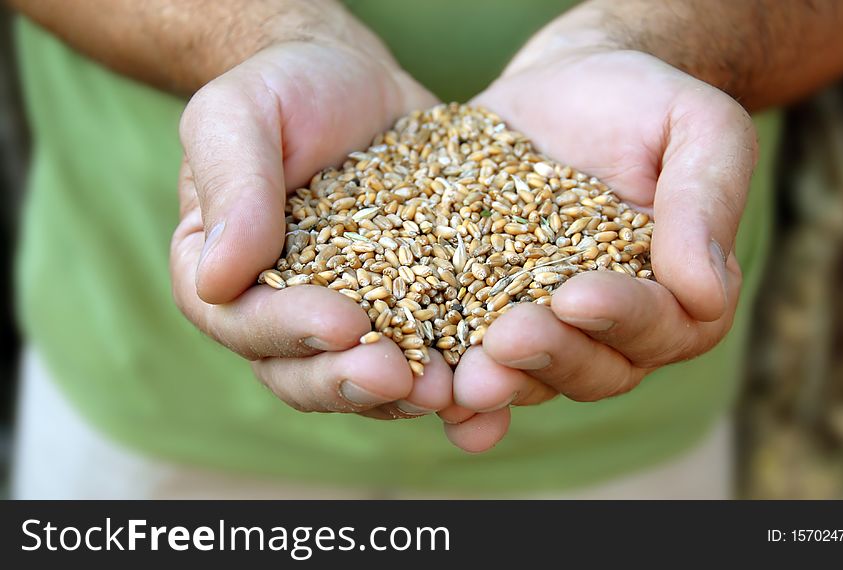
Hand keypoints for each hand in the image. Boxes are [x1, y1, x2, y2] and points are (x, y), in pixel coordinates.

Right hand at [171, 34, 453, 418]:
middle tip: (402, 380)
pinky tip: (488, 380)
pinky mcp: (406, 307)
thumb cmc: (282, 90)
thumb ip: (230, 188)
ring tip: (450, 389)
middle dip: (352, 382)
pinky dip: (452, 371)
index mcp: (225, 277)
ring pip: (365, 377)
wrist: (352, 81)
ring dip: (405, 394)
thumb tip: (217, 279)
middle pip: (302, 371)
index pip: (243, 323)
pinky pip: (424, 350)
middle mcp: (281, 312)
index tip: (345, 323)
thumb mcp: (238, 116)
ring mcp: (347, 317)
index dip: (291, 331)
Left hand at [444, 49, 756, 450]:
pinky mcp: (489, 314)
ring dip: (502, 383)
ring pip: (535, 376)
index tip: (576, 296)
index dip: (621, 315)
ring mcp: (550, 328)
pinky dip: (462, 393)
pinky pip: (477, 360)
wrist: (565, 87)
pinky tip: (432, 401)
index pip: (661, 322)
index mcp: (679, 293)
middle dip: (551, 355)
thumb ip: (706, 201)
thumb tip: (707, 294)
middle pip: (595, 367)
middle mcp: (616, 328)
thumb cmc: (643, 102)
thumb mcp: (697, 127)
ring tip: (463, 382)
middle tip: (506, 341)